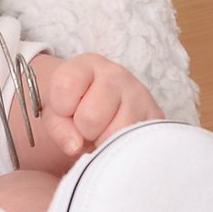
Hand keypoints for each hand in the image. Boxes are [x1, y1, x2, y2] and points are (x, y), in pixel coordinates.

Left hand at [36, 53, 163, 158]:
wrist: (101, 113)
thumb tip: (74, 146)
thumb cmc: (75, 110)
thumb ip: (58, 128)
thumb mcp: (56, 114)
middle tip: (87, 125)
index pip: (65, 83)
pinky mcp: (155, 116)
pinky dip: (120, 147)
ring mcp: (140, 94)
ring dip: (103, 141)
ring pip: (114, 133)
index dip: (60, 107)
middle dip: (83, 129)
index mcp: (88, 64)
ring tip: (103, 130)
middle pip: (91, 115)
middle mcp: (116, 74)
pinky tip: (116, 137)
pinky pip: (134, 142)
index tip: (66, 110)